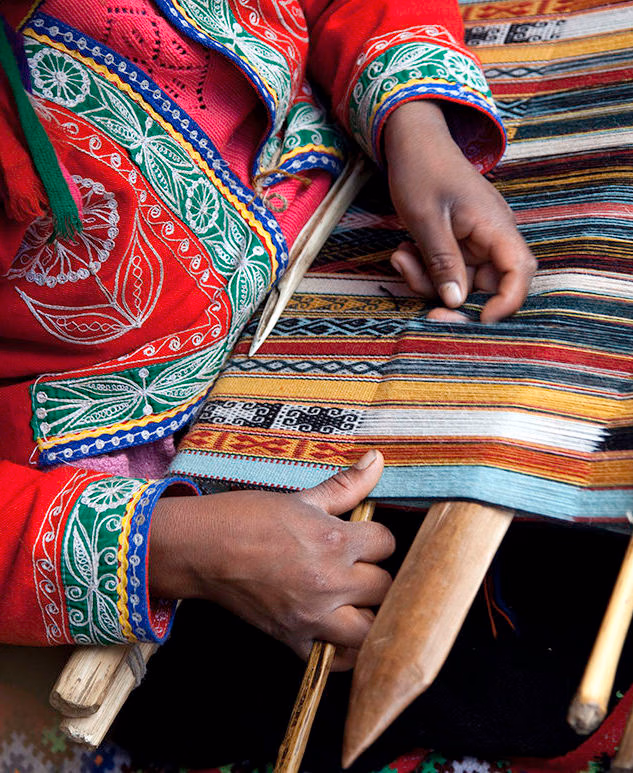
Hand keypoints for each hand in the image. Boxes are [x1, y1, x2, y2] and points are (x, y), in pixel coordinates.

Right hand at [149, 450, 393, 669]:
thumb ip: (345, 485)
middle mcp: (329, 583)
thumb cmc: (247, 517)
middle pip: (385, 587)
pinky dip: (344, 650)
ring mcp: (312, 616)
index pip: (386, 543)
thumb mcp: (300, 497)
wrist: (201, 549)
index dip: (376, 537)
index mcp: (334, 541)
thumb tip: (378, 459)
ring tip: (355, 600)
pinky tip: (339, 630)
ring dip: (369, 614)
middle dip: (375, 574)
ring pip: (372, 630)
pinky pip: (337, 660)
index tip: (362, 537)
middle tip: (358, 567)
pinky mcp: (293, 640)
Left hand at [384, 100, 536, 321]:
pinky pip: (446, 270)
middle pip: (486, 285)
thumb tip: (455, 301)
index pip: (519, 271)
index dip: (507, 302)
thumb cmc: (422, 171)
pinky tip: (404, 250)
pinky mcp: (457, 243)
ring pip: (459, 282)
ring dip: (428, 281)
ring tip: (401, 255)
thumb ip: (442, 261)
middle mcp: (491, 237)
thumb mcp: (427, 219)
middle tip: (422, 303)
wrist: (412, 142)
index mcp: (495, 226)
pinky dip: (424, 269)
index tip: (480, 320)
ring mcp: (475, 241)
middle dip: (451, 296)